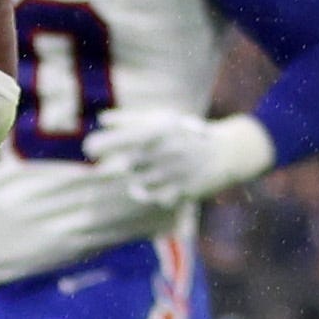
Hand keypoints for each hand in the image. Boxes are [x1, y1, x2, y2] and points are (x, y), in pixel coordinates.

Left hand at [85, 109, 276, 205]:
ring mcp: (173, 173)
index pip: (113, 141)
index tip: (91, 148)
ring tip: (140, 176)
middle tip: (116, 166)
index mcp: (155, 130)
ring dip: (134, 182)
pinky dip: (151, 195)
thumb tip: (102, 119)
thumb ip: (129, 118)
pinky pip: (155, 199)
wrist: (228, 151)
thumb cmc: (187, 132)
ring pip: (136, 185)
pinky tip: (155, 189)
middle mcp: (162, 151)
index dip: (96, 146)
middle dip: (114, 168)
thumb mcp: (162, 118)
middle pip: (122, 166)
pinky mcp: (182, 191)